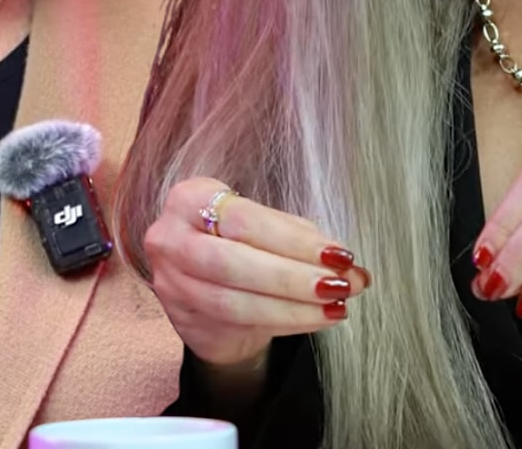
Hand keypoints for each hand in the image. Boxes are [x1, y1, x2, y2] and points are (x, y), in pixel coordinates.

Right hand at [144, 176, 370, 371]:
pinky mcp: (179, 316)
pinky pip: (237, 324)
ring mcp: (170, 280)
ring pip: (235, 301)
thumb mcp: (263, 227)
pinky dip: (284, 322)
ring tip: (335, 307)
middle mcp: (171, 236)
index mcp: (191, 197)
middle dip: (293, 277)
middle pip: (235, 263)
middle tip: (340, 285)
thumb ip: (301, 240)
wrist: (200, 284)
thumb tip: (351, 267)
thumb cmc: (237, 242)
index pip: (244, 220)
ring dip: (293, 307)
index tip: (339, 254)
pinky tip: (314, 319)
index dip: (293, 240)